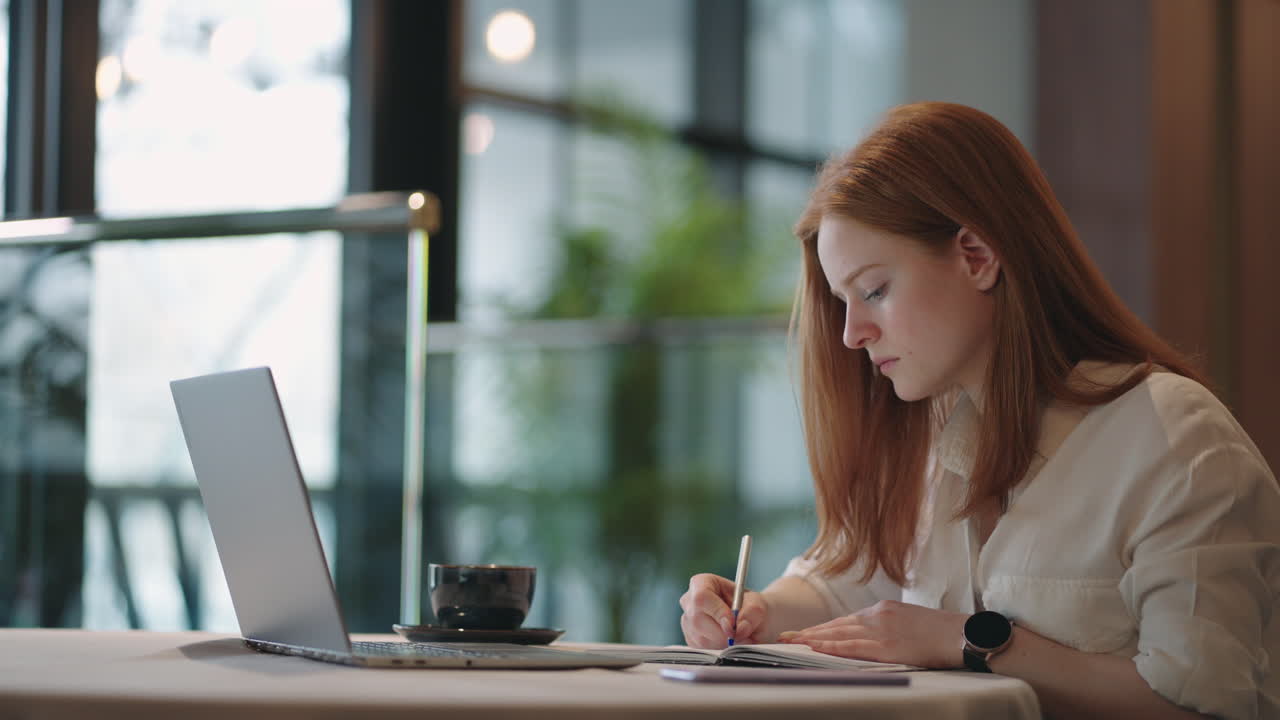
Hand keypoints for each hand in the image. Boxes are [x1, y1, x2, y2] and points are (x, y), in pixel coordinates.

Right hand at [679, 573, 768, 647]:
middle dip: (721, 633)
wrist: (750, 620)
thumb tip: (740, 628)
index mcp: (702, 583)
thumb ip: (752, 613)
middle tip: (739, 636)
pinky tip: (728, 642)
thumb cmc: (750, 607)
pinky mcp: (690, 639)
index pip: (702, 597)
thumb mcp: (757, 604)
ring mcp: (687, 621)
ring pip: (700, 638)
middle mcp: (689, 601)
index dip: (717, 612)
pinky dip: (719, 650)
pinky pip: (702, 650)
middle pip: (697, 620)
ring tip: (738, 637)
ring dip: (723, 643)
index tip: (733, 624)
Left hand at [777, 600, 967, 668]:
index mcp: (883, 609)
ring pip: (839, 633)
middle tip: (787, 636)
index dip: (824, 627)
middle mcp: (878, 615)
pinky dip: (832, 646)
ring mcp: (882, 629)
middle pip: (837, 624)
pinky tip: (817, 648)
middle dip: (811, 631)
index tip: (806, 632)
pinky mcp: (887, 645)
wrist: (962, 635)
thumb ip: (887, 628)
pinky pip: (853, 646)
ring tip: (793, 643)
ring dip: (814, 639)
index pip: (846, 620)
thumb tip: (870, 639)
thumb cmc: (941, 633)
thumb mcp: (909, 622)